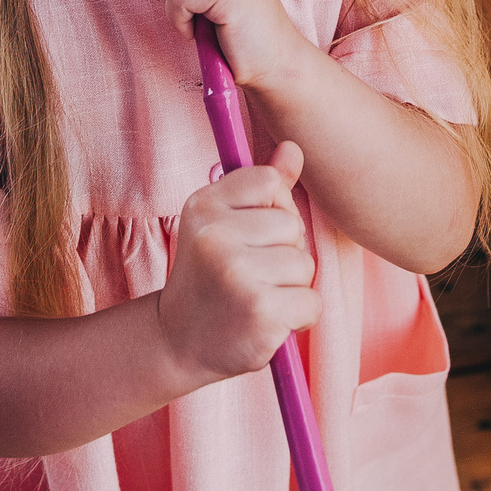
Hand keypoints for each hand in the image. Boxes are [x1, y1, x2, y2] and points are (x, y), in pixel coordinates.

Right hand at [156, 142, 320, 382]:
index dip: (271, 210)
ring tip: (256, 298)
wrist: (179, 342)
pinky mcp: (260, 311)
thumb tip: (294, 147)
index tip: (248, 236)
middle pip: (292, 226)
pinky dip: (298, 316)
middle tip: (249, 276)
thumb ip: (261, 188)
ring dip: (291, 287)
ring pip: (304, 265)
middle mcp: (216, 235)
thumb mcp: (223, 224)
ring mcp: (237, 273)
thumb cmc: (210, 278)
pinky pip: (311, 301)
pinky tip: (268, 321)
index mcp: (204, 205)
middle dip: (283, 253)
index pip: (269, 182)